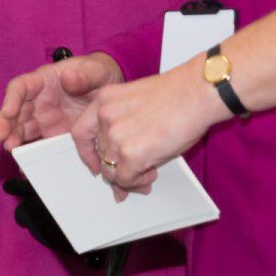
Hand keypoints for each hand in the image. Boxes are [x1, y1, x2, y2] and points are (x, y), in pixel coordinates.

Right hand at [0, 52, 121, 151]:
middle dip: (5, 124)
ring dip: (13, 140)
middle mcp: (38, 101)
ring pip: (22, 130)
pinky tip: (26, 168)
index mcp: (43, 81)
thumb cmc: (99, 73)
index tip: (8, 111)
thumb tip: (67, 78)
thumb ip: (84, 75)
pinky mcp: (53, 136)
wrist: (111, 91)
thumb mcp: (96, 70)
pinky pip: (39, 146)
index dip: (11, 99)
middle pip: (15, 111)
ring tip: (10, 151)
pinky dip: (31, 157)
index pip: (20, 87)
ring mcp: (44, 120)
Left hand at [71, 55, 228, 199]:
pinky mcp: (131, 154)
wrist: (195, 94)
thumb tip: (120, 157)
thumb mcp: (135, 103)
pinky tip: (151, 172)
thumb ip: (121, 125)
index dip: (87, 153)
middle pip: (100, 154)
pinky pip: (126, 178)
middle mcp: (104, 117)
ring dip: (129, 176)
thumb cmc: (175, 96)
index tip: (96, 164)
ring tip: (147, 173)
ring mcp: (116, 136)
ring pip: (111, 170)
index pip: (80, 133)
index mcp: (103, 100)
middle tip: (132, 176)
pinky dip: (138, 181)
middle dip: (115, 169)